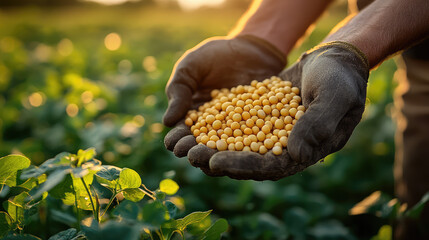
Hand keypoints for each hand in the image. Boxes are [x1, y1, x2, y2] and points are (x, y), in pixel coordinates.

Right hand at [163, 35, 285, 173]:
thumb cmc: (215, 55)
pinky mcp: (261, 127)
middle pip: (204, 146)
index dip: (178, 140)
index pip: (183, 133)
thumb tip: (167, 122)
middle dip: (197, 153)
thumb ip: (179, 90)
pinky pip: (256, 139)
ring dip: (221, 157)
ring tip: (215, 161)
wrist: (251, 48)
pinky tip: (248, 152)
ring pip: (228, 149)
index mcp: (194, 117)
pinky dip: (252, 147)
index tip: (174, 145)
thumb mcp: (191, 67)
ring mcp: (239, 130)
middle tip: (193, 156)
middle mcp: (216, 129)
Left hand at [167, 41, 368, 180]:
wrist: (334, 60)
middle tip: (191, 156)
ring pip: (237, 145)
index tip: (216, 162)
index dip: (242, 167)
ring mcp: (271, 133)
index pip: (270, 167)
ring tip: (186, 143)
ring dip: (212, 146)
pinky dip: (216, 126)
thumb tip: (296, 155)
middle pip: (247, 161)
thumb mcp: (335, 96)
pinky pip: (236, 125)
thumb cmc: (340, 78)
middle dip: (218, 160)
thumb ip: (318, 124)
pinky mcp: (261, 118)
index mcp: (305, 151)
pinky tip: (194, 123)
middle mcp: (285, 148)